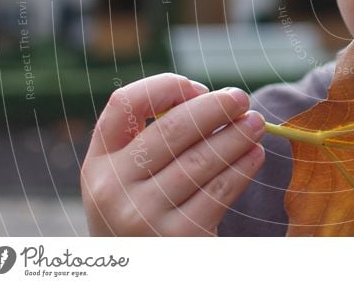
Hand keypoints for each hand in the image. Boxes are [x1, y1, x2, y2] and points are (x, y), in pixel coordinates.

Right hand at [81, 73, 265, 235]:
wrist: (140, 273)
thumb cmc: (143, 211)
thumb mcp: (127, 178)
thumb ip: (150, 139)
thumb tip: (206, 98)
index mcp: (98, 163)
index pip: (124, 104)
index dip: (164, 87)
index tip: (196, 88)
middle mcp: (113, 189)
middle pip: (170, 130)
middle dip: (213, 108)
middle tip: (241, 98)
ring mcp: (143, 216)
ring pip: (200, 159)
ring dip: (235, 135)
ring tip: (256, 123)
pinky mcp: (178, 237)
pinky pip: (219, 190)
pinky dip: (242, 167)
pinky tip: (256, 154)